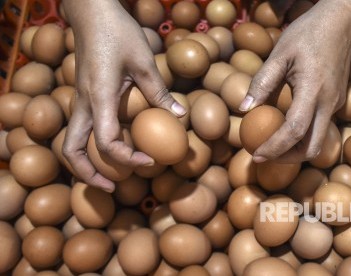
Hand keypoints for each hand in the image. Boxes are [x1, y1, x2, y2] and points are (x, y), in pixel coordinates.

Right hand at [62, 0, 184, 191]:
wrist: (92, 12)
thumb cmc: (118, 32)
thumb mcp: (144, 62)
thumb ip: (160, 93)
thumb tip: (181, 118)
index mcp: (99, 98)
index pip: (106, 143)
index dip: (126, 160)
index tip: (149, 162)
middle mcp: (84, 104)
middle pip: (72, 150)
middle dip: (89, 174)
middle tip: (112, 187)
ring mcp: (80, 100)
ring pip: (71, 141)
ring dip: (86, 163)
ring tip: (109, 175)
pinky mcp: (83, 96)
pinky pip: (81, 129)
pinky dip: (91, 146)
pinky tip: (113, 146)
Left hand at [239, 0, 350, 163]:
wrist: (341, 22)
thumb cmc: (308, 33)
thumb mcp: (280, 53)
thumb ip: (262, 82)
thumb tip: (244, 109)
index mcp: (313, 90)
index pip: (295, 131)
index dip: (275, 148)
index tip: (256, 155)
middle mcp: (329, 103)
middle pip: (313, 148)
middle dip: (288, 158)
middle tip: (265, 155)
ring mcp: (335, 104)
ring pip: (318, 141)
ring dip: (296, 150)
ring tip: (272, 145)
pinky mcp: (336, 102)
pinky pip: (320, 128)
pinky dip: (302, 137)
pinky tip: (284, 128)